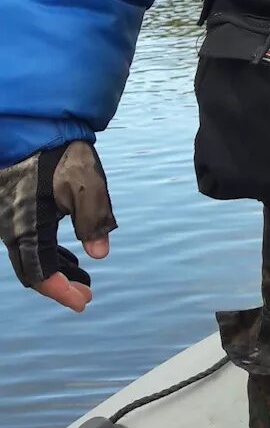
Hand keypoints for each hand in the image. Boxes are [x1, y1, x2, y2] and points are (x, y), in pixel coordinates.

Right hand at [0, 142, 115, 312]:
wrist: (33, 125)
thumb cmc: (60, 153)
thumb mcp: (86, 184)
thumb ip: (95, 220)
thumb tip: (100, 254)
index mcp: (27, 227)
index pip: (40, 273)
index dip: (61, 292)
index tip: (84, 302)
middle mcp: (12, 228)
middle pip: (33, 270)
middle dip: (59, 286)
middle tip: (86, 294)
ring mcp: (10, 218)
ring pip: (31, 256)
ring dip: (56, 269)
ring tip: (82, 279)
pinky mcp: (14, 208)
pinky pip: (29, 240)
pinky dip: (49, 252)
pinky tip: (69, 254)